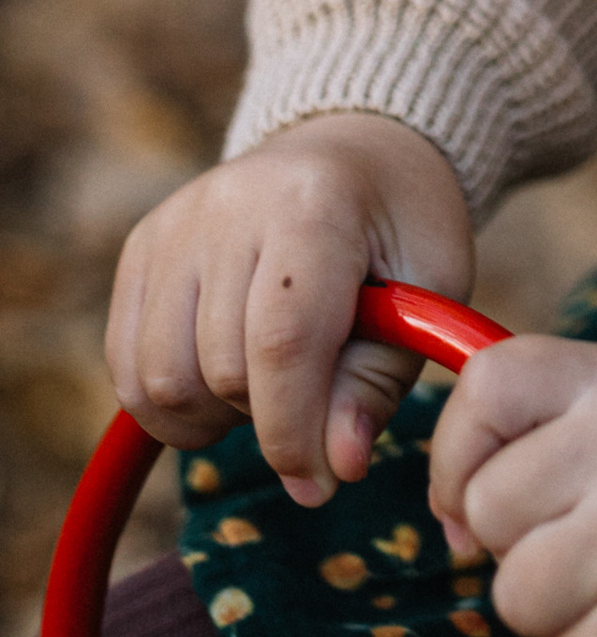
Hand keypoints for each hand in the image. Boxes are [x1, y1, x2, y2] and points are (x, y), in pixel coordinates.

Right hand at [106, 114, 473, 505]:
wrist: (357, 153)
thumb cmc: (402, 228)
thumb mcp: (431, 290)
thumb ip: (378, 380)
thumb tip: (334, 468)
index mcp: (314, 204)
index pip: (282, 342)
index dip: (294, 430)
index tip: (320, 483)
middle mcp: (228, 204)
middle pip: (219, 368)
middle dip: (268, 418)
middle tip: (313, 401)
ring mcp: (174, 223)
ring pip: (159, 379)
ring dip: (213, 416)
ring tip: (269, 386)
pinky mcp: (140, 248)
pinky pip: (126, 366)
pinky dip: (170, 404)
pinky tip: (223, 380)